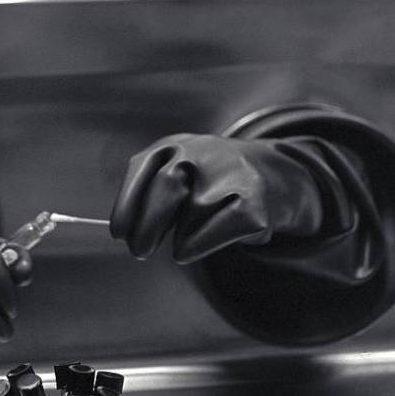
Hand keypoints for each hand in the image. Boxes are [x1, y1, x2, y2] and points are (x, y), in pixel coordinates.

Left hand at [110, 133, 354, 263]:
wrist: (274, 174)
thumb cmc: (209, 183)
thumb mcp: (177, 176)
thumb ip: (150, 197)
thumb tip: (126, 232)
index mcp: (174, 144)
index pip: (141, 168)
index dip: (127, 205)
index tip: (119, 233)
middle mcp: (203, 150)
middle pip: (166, 189)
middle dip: (147, 227)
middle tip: (139, 251)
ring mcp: (231, 172)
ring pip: (192, 216)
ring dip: (183, 238)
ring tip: (196, 232)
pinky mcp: (255, 200)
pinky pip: (216, 232)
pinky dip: (202, 245)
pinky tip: (206, 242)